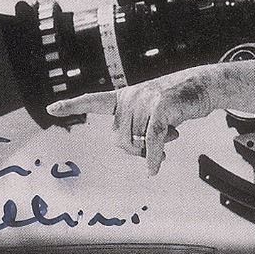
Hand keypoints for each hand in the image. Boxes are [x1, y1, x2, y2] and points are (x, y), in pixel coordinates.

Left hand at [46, 67, 215, 175]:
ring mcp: (145, 101)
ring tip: (171, 133)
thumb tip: (145, 160)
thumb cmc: (178, 102)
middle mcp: (130, 97)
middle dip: (139, 148)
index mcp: (124, 96)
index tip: (51, 109)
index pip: (94, 100)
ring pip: (138, 142)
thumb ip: (141, 132)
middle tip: (160, 143)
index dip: (72, 105)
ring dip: (154, 148)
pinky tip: (154, 168)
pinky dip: (154, 156)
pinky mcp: (161, 109)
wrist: (203, 85)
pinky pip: (153, 140)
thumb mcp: (153, 115)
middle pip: (121, 139)